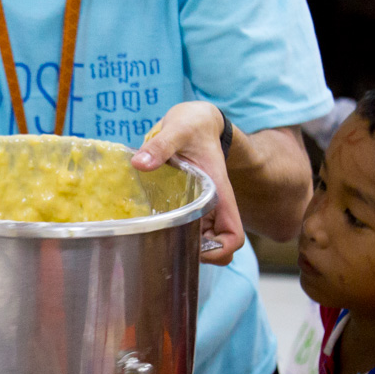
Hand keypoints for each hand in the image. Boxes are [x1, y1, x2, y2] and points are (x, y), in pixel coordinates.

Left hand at [133, 101, 241, 264]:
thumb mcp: (177, 130)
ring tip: (156, 236)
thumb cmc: (193, 124)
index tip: (195, 246)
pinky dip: (176, 233)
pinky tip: (152, 226)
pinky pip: (188, 229)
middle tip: (166, 243)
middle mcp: (215, 206)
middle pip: (218, 247)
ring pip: (203, 241)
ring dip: (186, 245)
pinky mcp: (190, 204)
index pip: (234, 236)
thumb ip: (160, 145)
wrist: (194, 120)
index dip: (219, 249)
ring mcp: (204, 207)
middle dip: (198, 253)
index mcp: (220, 194)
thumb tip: (140, 164)